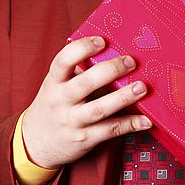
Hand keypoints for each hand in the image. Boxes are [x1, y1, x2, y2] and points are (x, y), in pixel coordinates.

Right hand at [22, 36, 150, 168]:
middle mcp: (61, 101)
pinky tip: (147, 120)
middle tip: (130, 61)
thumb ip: (77, 71)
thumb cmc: (54, 105)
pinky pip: (111, 130)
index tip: (102, 41)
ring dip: (123, 97)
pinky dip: (131, 124)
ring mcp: (73, 121)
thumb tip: (112, 49)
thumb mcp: (56, 85)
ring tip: (142, 87)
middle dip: (110, 70)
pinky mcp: (86, 139)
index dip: (82, 49)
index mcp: (54, 82)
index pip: (63, 61)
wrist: (36, 143)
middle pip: (85, 83)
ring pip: (100, 109)